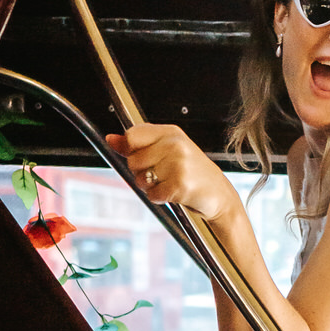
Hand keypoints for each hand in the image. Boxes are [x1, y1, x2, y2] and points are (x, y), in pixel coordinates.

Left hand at [105, 124, 240, 223]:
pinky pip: (152, 194)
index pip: (133, 135)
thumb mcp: (166, 151)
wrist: (219, 194)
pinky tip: (173, 193)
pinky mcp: (180, 184)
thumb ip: (137, 145)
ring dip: (150, 187)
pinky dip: (159, 198)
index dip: (130, 150)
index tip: (141, 157)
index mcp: (171, 133)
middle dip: (141, 172)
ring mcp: (178, 164)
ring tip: (169, 183)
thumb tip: (111, 139)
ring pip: (141, 179)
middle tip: (161, 174)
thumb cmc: (192, 173)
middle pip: (133, 160)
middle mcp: (175, 145)